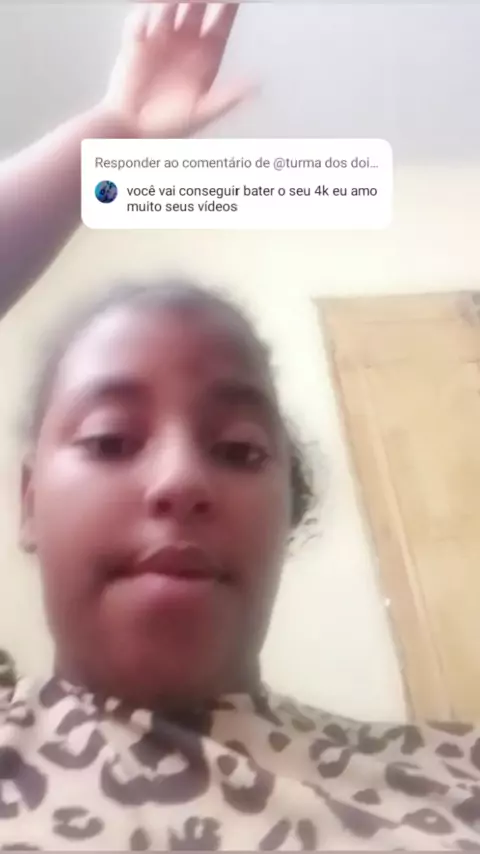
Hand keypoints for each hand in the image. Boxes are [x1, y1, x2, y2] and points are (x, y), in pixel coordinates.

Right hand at [104, 2, 251, 137]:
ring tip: (173, 2)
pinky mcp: (137, 39)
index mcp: (207, 54)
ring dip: (170, 0)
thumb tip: (254, 86)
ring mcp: (162, 37)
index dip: (229, 3)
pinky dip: (142, 15)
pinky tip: (146, 22)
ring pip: (170, 3)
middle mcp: (186, 40)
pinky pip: (140, 15)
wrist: (132, 131)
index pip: (223, 16)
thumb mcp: (201, 114)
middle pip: (198, 1)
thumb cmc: (167, 128)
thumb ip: (227, 98)